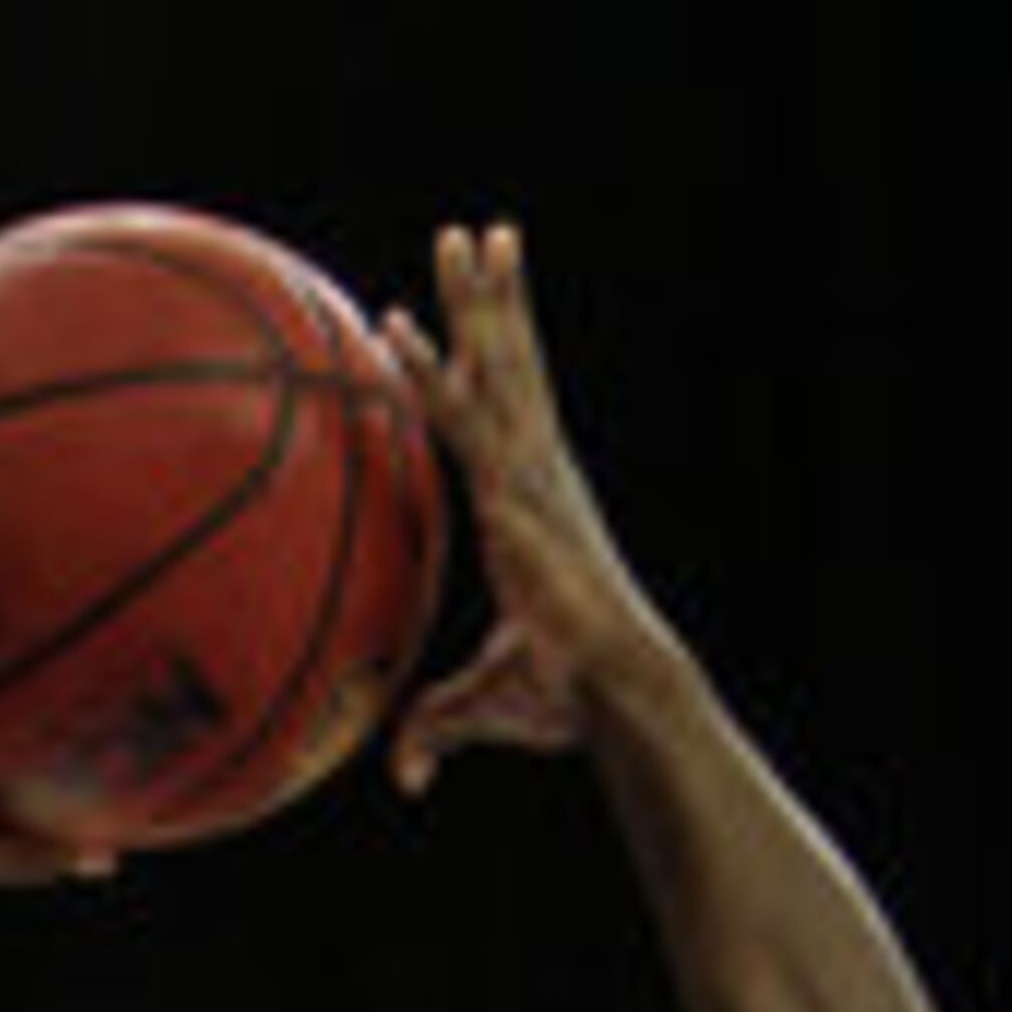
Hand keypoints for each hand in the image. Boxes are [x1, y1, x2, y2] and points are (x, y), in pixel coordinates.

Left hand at [377, 219, 666, 790]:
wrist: (615, 690)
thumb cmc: (566, 699)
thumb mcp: (483, 703)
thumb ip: (433, 726)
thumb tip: (402, 775)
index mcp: (537, 506)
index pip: (512, 417)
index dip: (498, 363)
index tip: (482, 315)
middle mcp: (539, 474)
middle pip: (514, 366)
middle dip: (496, 301)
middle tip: (477, 235)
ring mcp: (530, 476)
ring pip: (498, 368)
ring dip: (474, 303)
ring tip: (460, 237)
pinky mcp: (514, 492)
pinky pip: (459, 419)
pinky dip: (427, 372)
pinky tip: (396, 328)